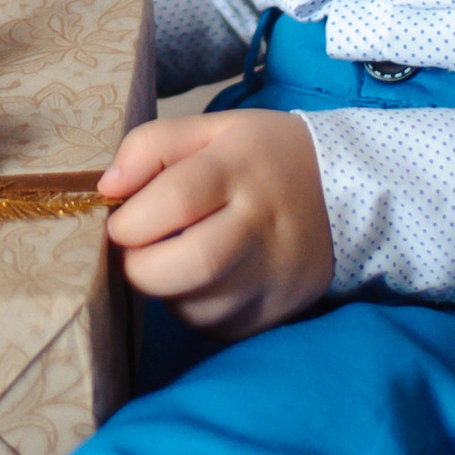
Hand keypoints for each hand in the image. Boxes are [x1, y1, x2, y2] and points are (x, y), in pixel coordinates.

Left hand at [98, 109, 333, 340]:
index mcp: (241, 170)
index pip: (177, 199)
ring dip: (166, 289)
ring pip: (197, 305)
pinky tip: (203, 280)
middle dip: (141, 266)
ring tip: (173, 259)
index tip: (119, 221)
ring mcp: (274, 276)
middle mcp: (262, 227)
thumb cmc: (265, 157)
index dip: (132, 218)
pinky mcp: (277, 314)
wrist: (347, 194)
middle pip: (190, 264)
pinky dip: (194, 308)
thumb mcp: (213, 128)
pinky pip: (216, 326)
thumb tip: (107, 187)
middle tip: (136, 250)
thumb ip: (152, 145)